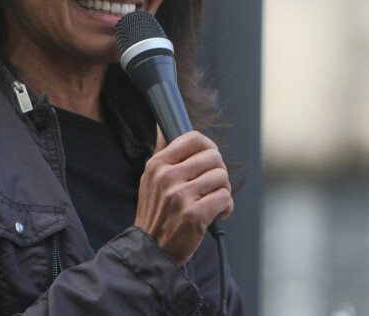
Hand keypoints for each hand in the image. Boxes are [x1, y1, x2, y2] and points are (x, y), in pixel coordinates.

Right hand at [134, 129, 232, 264]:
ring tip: (213, 199)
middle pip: (213, 157)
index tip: (209, 157)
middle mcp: (167, 177)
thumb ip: (161, 153)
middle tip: (212, 184)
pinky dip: (226, 206)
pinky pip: (225, 198)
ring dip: (223, 190)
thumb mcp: (150, 178)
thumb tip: (163, 126)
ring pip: (222, 177)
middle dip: (218, 171)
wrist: (152, 249)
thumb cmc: (156, 211)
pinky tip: (217, 213)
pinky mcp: (194, 215)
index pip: (193, 139)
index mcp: (157, 164)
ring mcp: (180, 196)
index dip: (208, 146)